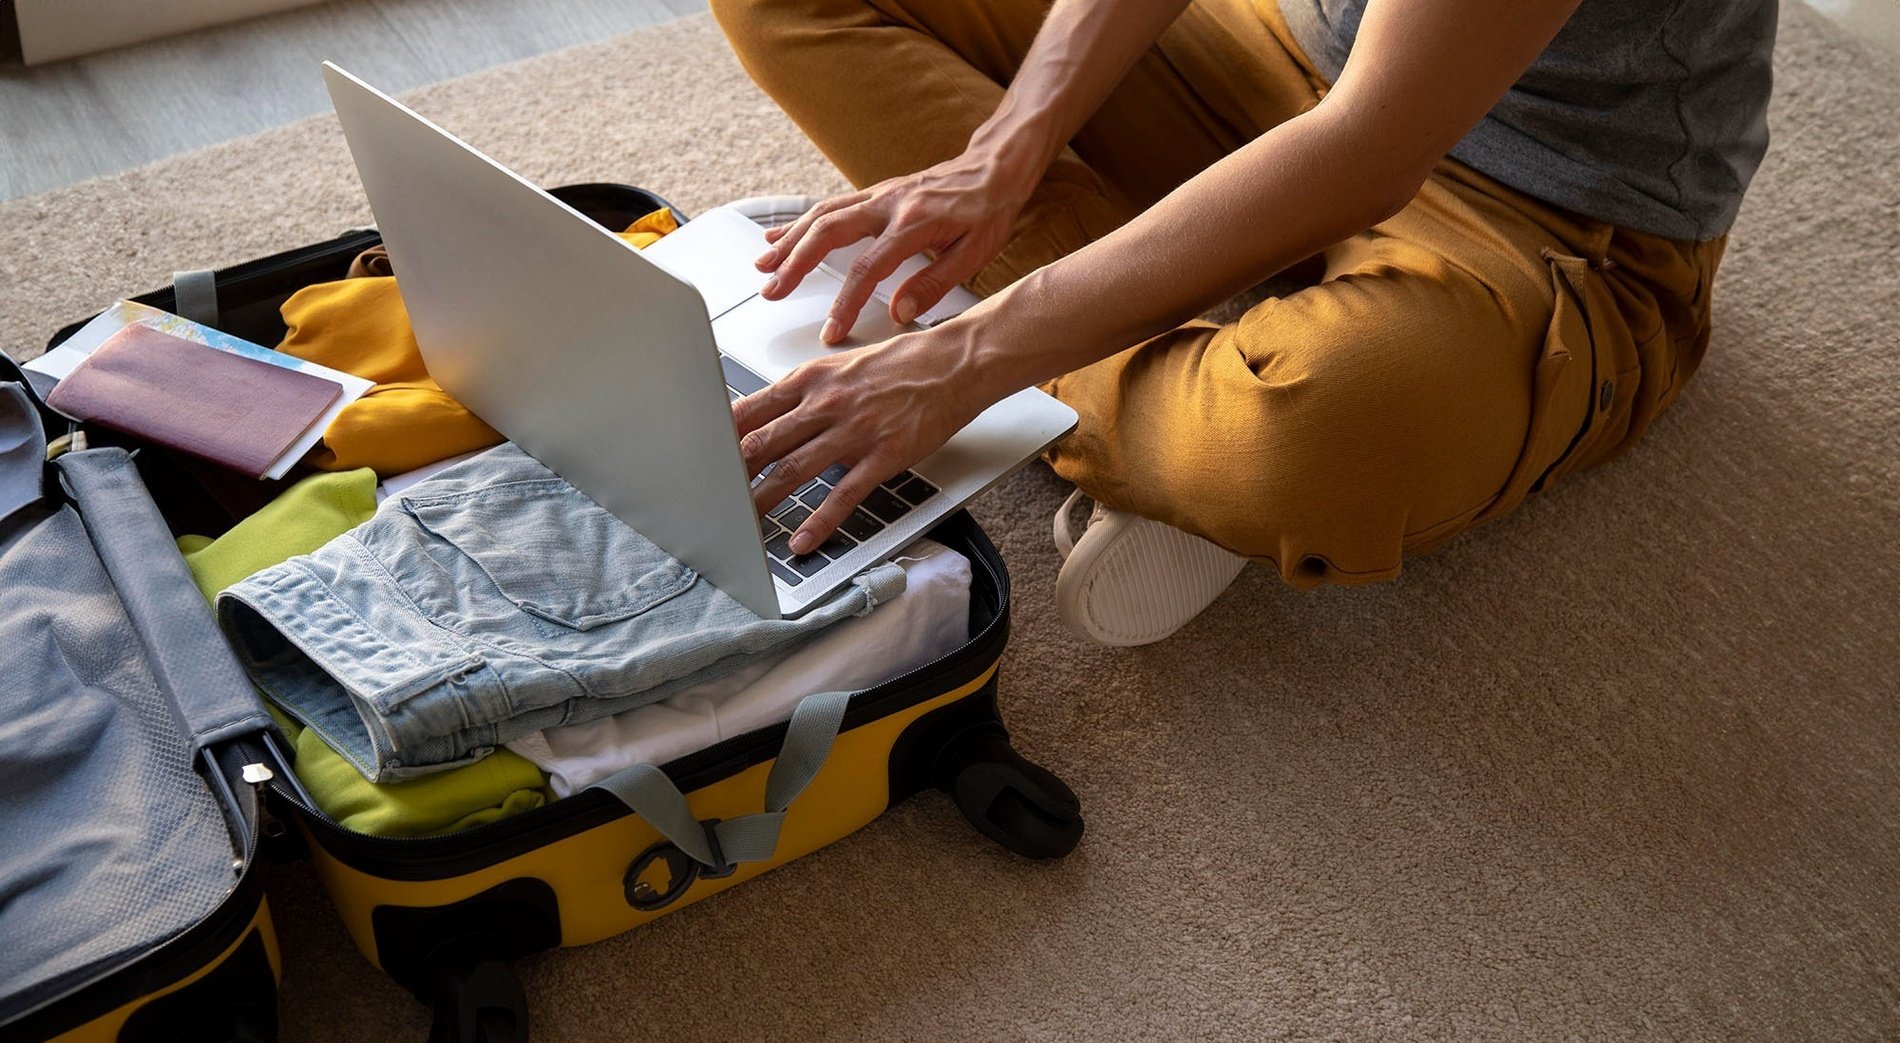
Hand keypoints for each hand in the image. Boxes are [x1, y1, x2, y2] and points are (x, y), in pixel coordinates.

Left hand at [733, 326, 996, 554]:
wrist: (954, 363)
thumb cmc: (904, 364)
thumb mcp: (844, 366)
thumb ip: (809, 391)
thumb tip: (775, 413)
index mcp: (812, 378)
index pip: (751, 409)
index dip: (720, 436)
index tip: (701, 455)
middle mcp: (826, 403)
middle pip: (763, 442)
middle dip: (731, 473)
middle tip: (710, 496)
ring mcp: (854, 431)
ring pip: (794, 469)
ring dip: (763, 499)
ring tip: (742, 524)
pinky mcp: (882, 455)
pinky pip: (843, 494)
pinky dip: (819, 520)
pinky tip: (802, 539)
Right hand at [754, 145, 1037, 344]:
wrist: (995, 166)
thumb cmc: (988, 210)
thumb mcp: (975, 254)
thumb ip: (934, 284)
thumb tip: (899, 312)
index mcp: (913, 224)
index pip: (867, 268)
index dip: (845, 303)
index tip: (831, 331)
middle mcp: (889, 204)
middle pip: (828, 233)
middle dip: (795, 264)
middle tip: (772, 291)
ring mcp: (878, 194)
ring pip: (821, 215)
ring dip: (789, 241)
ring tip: (763, 266)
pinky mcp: (874, 192)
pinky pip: (829, 205)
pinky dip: (800, 221)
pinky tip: (779, 235)